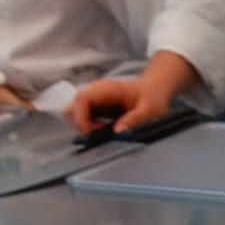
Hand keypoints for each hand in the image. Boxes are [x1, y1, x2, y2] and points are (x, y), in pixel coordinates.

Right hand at [66, 53, 197, 133]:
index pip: (82, 100)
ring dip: (83, 128)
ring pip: (73, 114)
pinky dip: (88, 129)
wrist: (152, 89)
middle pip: (72, 108)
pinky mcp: (95, 108)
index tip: (93, 134)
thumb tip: (118, 132)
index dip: (82, 119)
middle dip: (81, 125)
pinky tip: (104, 131)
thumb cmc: (151, 97)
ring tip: (103, 133)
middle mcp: (95, 93)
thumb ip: (134, 120)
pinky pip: (82, 119)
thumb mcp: (149, 110)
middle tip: (100, 134)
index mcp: (106, 89)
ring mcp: (94, 100)